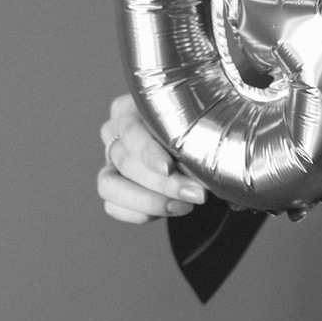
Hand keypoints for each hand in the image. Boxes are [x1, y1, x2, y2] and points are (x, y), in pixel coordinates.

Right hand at [97, 93, 208, 222]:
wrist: (199, 137)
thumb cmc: (199, 121)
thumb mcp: (198, 117)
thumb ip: (199, 129)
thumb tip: (211, 159)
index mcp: (131, 107)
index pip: (130, 130)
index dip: (147, 152)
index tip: (169, 168)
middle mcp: (115, 131)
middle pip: (125, 161)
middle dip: (163, 184)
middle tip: (197, 194)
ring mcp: (110, 159)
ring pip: (109, 186)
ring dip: (150, 201)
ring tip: (184, 206)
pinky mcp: (112, 185)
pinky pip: (112, 206)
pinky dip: (139, 213)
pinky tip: (168, 211)